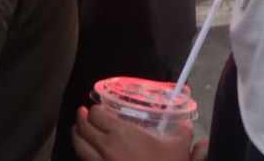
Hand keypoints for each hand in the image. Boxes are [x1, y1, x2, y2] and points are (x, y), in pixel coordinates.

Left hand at [72, 104, 202, 160]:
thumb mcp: (179, 150)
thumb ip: (183, 135)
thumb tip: (187, 126)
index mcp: (122, 134)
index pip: (98, 116)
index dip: (94, 110)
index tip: (96, 109)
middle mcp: (106, 147)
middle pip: (84, 129)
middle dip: (81, 119)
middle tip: (82, 114)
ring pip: (79, 147)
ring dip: (76, 136)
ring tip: (76, 131)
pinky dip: (82, 156)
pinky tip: (86, 155)